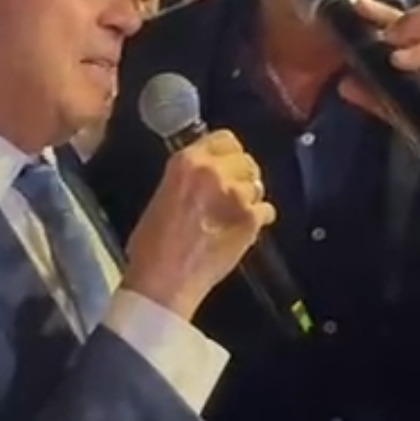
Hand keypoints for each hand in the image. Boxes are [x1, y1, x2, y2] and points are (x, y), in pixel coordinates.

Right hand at [122, 129, 275, 320]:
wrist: (164, 282)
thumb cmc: (152, 246)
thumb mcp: (162, 195)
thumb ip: (188, 177)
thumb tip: (207, 175)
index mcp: (186, 162)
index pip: (225, 139)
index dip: (228, 154)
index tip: (227, 165)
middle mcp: (214, 173)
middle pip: (246, 160)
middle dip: (241, 176)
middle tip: (231, 195)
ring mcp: (236, 196)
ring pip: (257, 185)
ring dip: (249, 198)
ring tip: (233, 216)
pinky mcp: (251, 220)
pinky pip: (267, 210)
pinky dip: (259, 219)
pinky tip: (243, 230)